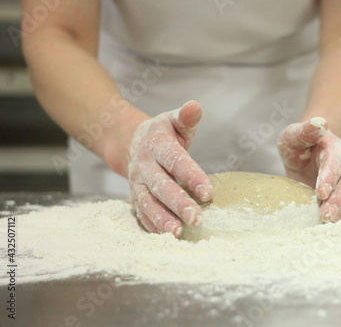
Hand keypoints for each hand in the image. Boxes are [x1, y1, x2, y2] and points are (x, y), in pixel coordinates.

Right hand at [128, 101, 211, 235]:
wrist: (131, 142)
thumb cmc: (163, 133)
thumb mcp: (173, 121)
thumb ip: (186, 117)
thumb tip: (195, 106)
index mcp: (157, 145)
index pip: (175, 161)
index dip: (191, 176)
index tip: (208, 192)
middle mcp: (144, 165)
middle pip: (161, 186)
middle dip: (178, 203)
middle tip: (196, 218)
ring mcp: (137, 183)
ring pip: (148, 202)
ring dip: (162, 218)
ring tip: (178, 232)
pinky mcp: (135, 196)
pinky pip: (141, 212)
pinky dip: (152, 225)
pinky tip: (166, 236)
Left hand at [278, 118, 340, 221]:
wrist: (308, 151)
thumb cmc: (299, 143)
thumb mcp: (295, 134)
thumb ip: (305, 130)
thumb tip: (320, 123)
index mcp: (334, 149)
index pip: (334, 163)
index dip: (329, 177)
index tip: (321, 192)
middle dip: (338, 200)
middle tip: (326, 215)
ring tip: (330, 226)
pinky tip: (332, 231)